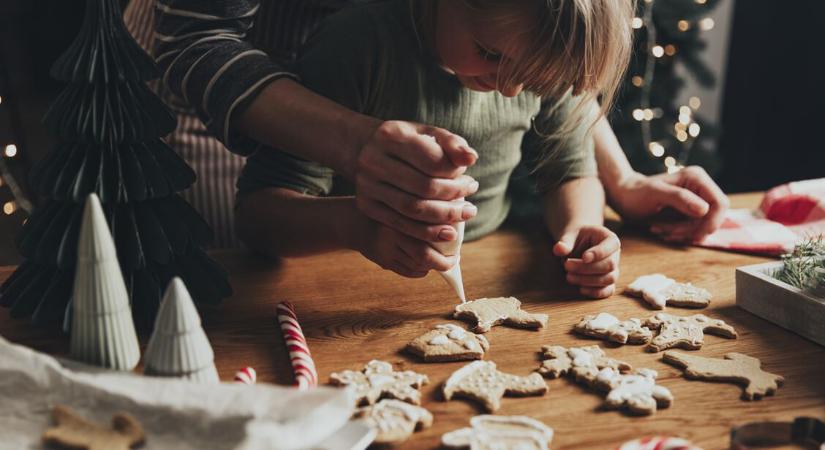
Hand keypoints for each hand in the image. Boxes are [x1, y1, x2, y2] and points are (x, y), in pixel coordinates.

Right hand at [352, 214, 457, 277]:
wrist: (353, 221)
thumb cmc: (387, 208)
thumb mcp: (402, 201)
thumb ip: (423, 208)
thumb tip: (454, 218)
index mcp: (397, 213)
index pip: (425, 228)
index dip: (442, 234)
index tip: (453, 235)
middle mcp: (389, 233)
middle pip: (423, 254)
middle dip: (443, 262)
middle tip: (454, 259)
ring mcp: (385, 250)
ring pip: (417, 266)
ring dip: (434, 266)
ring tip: (443, 260)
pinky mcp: (382, 261)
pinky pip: (408, 272)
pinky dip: (422, 271)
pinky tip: (427, 266)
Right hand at [354, 120, 479, 242]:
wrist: (366, 151)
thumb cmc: (408, 143)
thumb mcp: (429, 135)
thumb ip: (452, 144)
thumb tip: (471, 159)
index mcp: (391, 135)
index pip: (433, 161)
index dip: (456, 174)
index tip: (469, 181)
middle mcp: (373, 160)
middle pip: (423, 186)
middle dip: (453, 198)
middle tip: (471, 206)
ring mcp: (366, 184)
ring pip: (412, 209)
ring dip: (443, 217)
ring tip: (463, 216)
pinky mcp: (366, 204)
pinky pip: (400, 224)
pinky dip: (426, 231)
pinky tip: (445, 232)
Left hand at [553, 226, 620, 298]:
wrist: (576, 243)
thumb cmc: (576, 237)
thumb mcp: (569, 234)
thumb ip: (565, 242)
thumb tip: (559, 249)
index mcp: (609, 239)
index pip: (612, 245)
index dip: (599, 253)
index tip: (584, 257)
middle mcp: (614, 255)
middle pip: (609, 265)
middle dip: (587, 268)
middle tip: (567, 265)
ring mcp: (612, 269)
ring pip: (609, 279)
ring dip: (588, 281)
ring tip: (569, 277)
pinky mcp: (607, 282)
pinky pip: (608, 290)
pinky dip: (595, 292)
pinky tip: (580, 289)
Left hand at [607, 166, 729, 242]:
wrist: (625, 197)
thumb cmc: (636, 193)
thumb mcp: (655, 194)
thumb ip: (680, 198)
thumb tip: (705, 209)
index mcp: (697, 178)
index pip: (720, 203)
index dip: (712, 222)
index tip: (694, 235)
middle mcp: (701, 188)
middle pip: (714, 218)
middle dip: (693, 230)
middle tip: (668, 233)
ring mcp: (697, 201)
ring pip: (704, 226)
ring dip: (683, 233)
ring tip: (660, 229)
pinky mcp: (691, 212)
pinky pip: (695, 230)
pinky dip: (680, 235)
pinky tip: (662, 231)